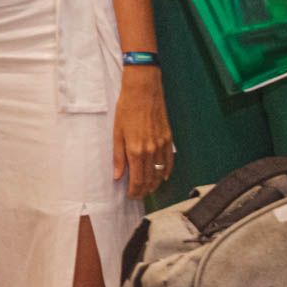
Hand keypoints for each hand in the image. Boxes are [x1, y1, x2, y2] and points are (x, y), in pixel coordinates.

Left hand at [112, 65, 172, 198]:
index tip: (131, 195)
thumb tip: (117, 176)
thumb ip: (118, 156)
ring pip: (161, 173)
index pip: (138, 180)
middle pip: (150, 179)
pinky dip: (167, 172)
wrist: (143, 90)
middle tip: (138, 195)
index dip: (135, 191)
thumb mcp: (117, 132)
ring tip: (148, 189)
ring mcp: (162, 145)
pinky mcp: (169, 139)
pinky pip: (170, 161)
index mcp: (136, 150)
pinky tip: (164, 176)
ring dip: (155, 184)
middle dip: (144, 190)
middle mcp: (151, 151)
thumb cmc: (127, 108)